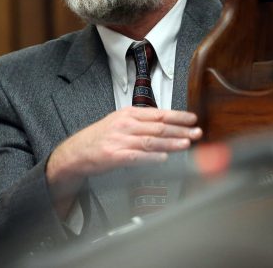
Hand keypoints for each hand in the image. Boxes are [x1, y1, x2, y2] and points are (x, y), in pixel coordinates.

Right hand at [46, 107, 200, 215]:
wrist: (75, 152)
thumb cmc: (100, 138)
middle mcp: (126, 125)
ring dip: (171, 143)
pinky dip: (151, 157)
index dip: (178, 116)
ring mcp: (120, 140)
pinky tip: (163, 158)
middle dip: (181, 130)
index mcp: (129, 114)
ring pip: (151, 140)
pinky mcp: (114, 156)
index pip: (159, 114)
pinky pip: (137, 156)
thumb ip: (142, 123)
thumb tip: (167, 124)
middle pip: (159, 127)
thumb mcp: (120, 122)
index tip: (193, 119)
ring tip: (186, 144)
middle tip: (197, 132)